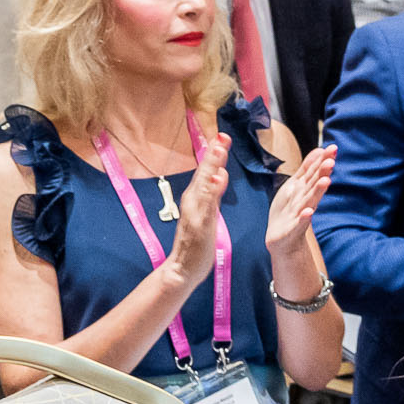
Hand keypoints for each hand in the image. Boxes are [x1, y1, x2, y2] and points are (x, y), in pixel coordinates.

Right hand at [165, 132, 230, 289]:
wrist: (182, 269)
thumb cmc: (196, 242)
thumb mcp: (207, 213)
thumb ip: (212, 194)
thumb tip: (219, 173)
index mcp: (196, 199)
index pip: (206, 172)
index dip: (213, 154)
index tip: (221, 136)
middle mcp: (193, 202)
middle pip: (203, 173)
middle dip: (212, 154)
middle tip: (221, 135)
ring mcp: (195, 213)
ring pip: (204, 185)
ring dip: (211, 166)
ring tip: (219, 149)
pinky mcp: (199, 225)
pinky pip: (207, 205)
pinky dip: (212, 191)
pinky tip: (218, 179)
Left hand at [266, 143, 334, 257]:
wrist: (281, 240)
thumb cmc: (290, 210)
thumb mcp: (297, 186)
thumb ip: (308, 169)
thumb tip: (320, 149)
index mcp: (305, 189)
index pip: (315, 172)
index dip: (323, 161)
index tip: (333, 148)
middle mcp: (305, 200)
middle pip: (315, 185)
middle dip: (323, 173)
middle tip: (331, 161)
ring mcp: (300, 214)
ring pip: (310, 201)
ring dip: (318, 192)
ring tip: (326, 181)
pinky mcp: (293, 229)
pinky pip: (299, 224)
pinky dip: (304, 218)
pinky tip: (308, 212)